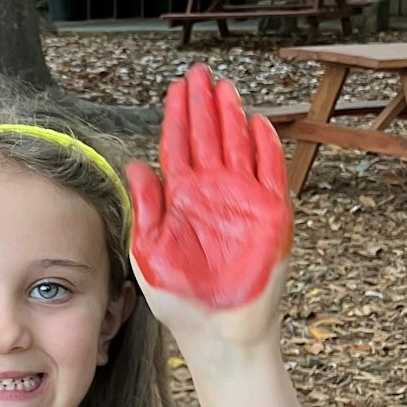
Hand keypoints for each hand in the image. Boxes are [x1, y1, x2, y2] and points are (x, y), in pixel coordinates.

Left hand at [127, 65, 292, 347]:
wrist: (216, 333)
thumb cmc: (179, 300)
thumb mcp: (149, 253)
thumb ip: (145, 210)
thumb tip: (136, 167)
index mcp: (180, 199)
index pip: (178, 146)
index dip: (177, 116)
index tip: (176, 87)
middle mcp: (211, 194)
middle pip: (208, 138)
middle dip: (203, 105)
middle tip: (199, 73)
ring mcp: (242, 202)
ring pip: (238, 147)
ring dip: (232, 118)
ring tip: (224, 89)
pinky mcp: (269, 216)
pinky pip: (270, 175)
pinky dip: (266, 150)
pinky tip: (258, 125)